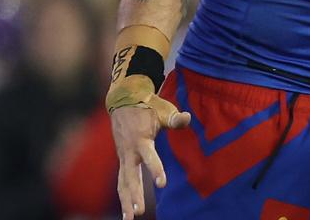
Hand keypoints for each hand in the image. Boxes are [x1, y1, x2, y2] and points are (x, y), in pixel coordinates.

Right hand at [111, 98, 190, 216]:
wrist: (123, 100)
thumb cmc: (147, 106)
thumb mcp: (162, 110)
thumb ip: (174, 118)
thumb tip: (188, 118)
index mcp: (140, 139)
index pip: (149, 157)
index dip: (155, 169)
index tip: (162, 183)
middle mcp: (129, 151)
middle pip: (130, 177)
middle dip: (134, 194)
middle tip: (139, 211)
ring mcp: (124, 157)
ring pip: (123, 183)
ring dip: (126, 202)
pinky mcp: (123, 161)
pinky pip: (121, 182)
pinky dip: (123, 198)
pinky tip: (127, 213)